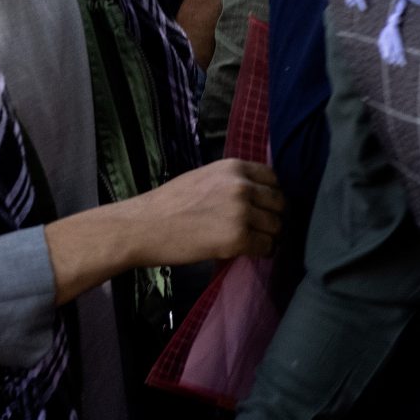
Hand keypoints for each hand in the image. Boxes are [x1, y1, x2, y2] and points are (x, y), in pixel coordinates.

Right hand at [121, 159, 284, 266]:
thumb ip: (232, 183)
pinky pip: (267, 246)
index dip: (270, 195)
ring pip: (277, 226)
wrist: (140, 227)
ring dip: (268, 236)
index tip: (263, 207)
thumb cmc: (167, 205)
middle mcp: (242, 186)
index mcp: (233, 168)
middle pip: (280, 203)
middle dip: (272, 217)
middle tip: (259, 228)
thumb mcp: (204, 178)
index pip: (274, 179)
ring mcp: (241, 212)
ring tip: (251, 241)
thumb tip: (259, 195)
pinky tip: (247, 251)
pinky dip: (262, 251)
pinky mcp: (238, 238)